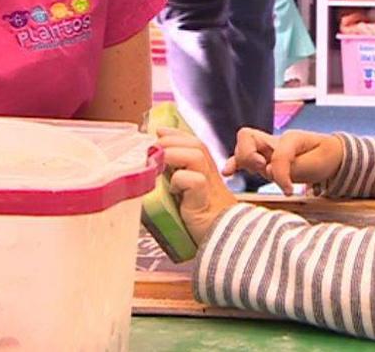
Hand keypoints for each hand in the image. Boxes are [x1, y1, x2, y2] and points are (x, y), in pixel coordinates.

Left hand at [156, 128, 236, 244]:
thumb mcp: (185, 200)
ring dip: (174, 153)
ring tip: (160, 160)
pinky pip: (195, 181)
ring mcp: (209, 187)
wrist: (225, 244)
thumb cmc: (202, 225)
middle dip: (172, 140)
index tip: (160, 131)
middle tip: (154, 145)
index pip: (193, 144)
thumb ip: (174, 186)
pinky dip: (180, 180)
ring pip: (196, 155)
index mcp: (206, 174)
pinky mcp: (205, 201)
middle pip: (196, 144)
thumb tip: (149, 176)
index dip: (177, 134)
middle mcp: (209, 176)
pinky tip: (173, 189)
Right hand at [223, 128, 343, 195]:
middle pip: (247, 137)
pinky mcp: (263, 160)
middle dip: (248, 155)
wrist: (330, 156)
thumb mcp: (314, 163)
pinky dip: (235, 164)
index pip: (277, 153)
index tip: (289, 190)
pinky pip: (244, 159)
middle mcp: (274, 141)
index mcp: (290, 138)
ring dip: (242, 160)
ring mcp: (267, 149)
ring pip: (242, 147)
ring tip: (251, 170)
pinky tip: (227, 172)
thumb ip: (289, 168)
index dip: (280, 173)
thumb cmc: (323, 157)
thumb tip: (267, 172)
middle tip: (262, 168)